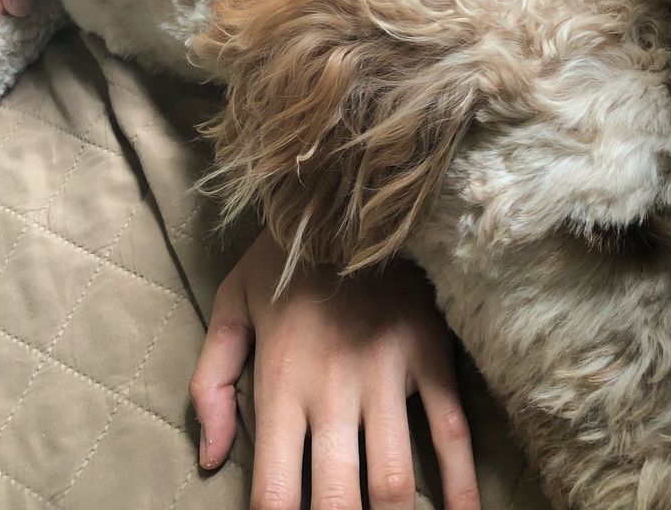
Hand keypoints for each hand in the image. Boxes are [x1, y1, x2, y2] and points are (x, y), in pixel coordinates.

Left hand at [190, 229, 480, 508]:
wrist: (346, 193)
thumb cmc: (285, 256)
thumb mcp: (232, 305)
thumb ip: (210, 383)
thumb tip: (212, 460)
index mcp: (280, 383)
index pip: (274, 493)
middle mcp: (332, 388)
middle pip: (337, 501)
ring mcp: (385, 373)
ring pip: (393, 481)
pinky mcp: (428, 353)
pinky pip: (450, 432)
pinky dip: (460, 487)